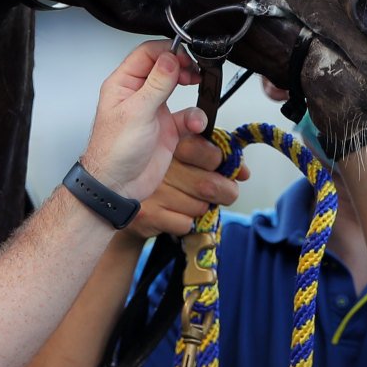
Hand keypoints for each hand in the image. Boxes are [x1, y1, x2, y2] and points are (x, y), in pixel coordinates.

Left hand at [80, 41, 205, 200]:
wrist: (118, 186)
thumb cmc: (113, 151)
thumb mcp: (137, 112)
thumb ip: (157, 84)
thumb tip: (170, 58)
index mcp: (123, 84)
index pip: (146, 54)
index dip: (167, 51)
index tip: (184, 56)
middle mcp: (138, 94)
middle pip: (164, 68)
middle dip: (182, 67)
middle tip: (193, 71)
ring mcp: (153, 110)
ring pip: (178, 89)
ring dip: (191, 89)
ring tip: (197, 88)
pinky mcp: (167, 128)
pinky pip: (187, 115)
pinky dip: (195, 117)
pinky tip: (195, 123)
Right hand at [133, 135, 248, 237]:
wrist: (121, 198)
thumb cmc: (161, 173)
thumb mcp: (184, 152)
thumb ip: (214, 155)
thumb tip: (244, 173)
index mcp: (171, 142)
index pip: (209, 153)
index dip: (221, 162)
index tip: (221, 166)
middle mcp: (160, 165)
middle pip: (210, 185)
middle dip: (225, 192)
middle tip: (225, 193)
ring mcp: (153, 191)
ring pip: (199, 207)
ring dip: (202, 208)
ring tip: (189, 200)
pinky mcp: (148, 214)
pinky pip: (186, 224)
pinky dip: (187, 223)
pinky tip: (174, 213)